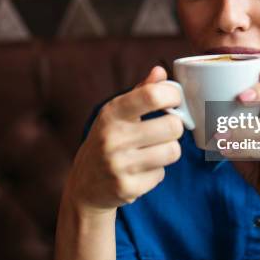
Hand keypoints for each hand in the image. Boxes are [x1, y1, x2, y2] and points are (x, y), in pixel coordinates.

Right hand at [64, 66, 183, 214]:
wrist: (85, 184)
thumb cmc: (108, 140)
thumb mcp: (117, 113)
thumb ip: (141, 91)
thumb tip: (160, 71)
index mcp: (112, 113)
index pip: (152, 95)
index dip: (173, 95)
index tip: (174, 100)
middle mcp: (113, 137)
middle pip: (172, 126)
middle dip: (174, 127)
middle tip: (164, 130)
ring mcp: (118, 164)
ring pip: (172, 151)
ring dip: (168, 151)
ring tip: (153, 150)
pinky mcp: (126, 188)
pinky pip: (161, 175)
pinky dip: (156, 172)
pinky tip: (141, 170)